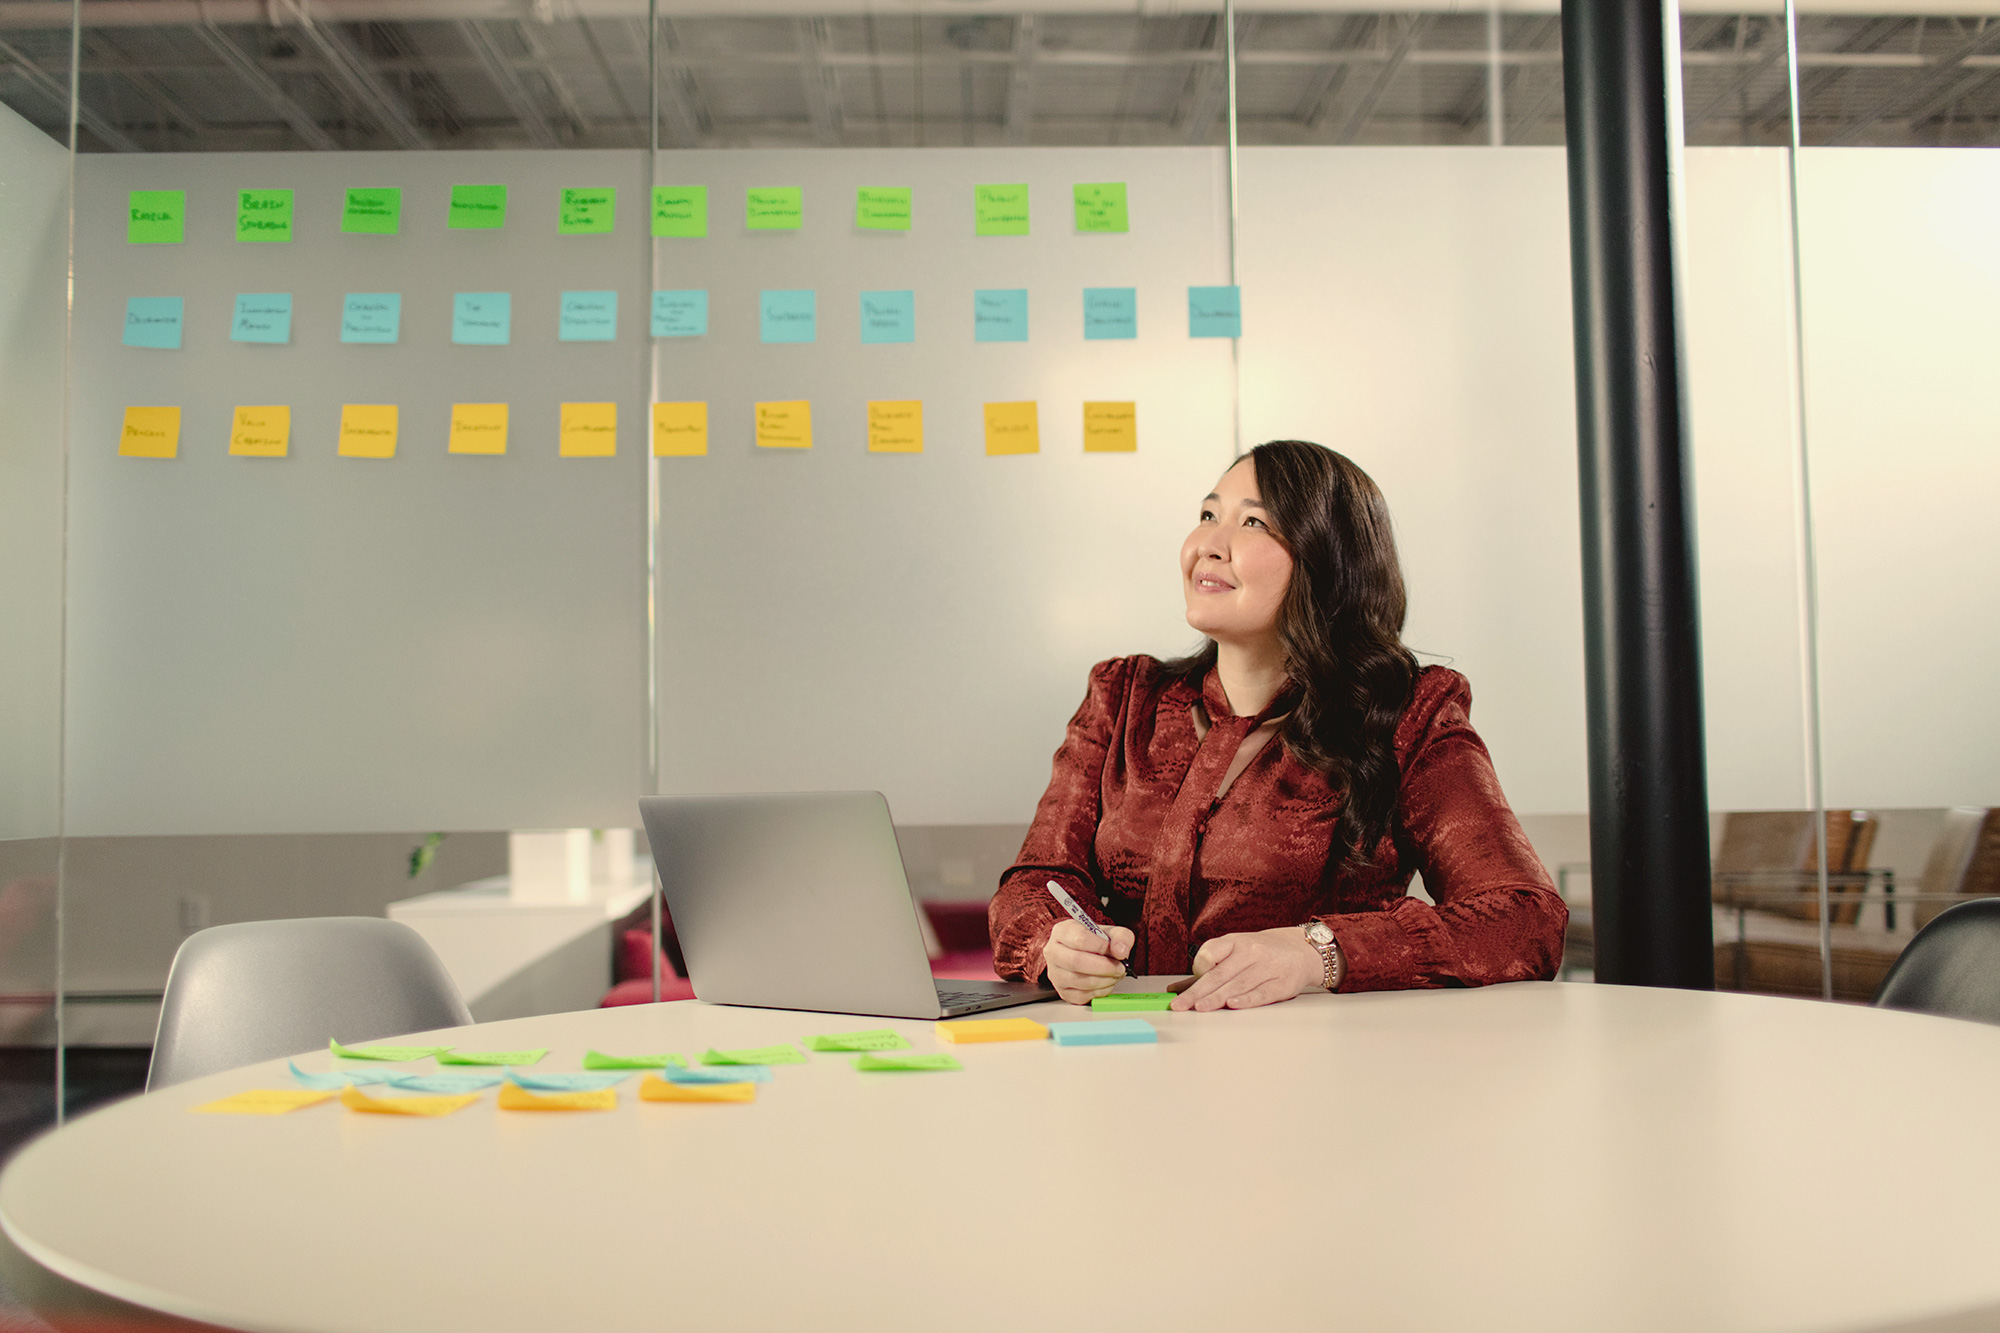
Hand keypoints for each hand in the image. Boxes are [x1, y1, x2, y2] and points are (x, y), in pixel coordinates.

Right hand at [1043, 919, 1134, 1005]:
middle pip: (1077, 962)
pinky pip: (1082, 996)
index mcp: (1062, 931)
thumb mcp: (1111, 932)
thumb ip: (1121, 937)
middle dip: (1105, 967)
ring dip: (1105, 980)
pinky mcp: (1062, 991)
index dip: (1102, 947)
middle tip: (1120, 968)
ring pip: (1080, 981)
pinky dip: (1099, 992)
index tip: (1116, 952)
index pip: (1080, 939)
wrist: (1084, 953)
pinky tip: (1106, 983)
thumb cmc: (1094, 942)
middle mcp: (1054, 952)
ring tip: (1115, 974)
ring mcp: (1055, 973)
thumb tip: (1120, 952)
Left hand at [1169, 927, 1322, 1011]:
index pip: (1210, 953)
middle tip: (1180, 1005)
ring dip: (1217, 998)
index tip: (1185, 986)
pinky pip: (1262, 992)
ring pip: (1238, 985)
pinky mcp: (1282, 984)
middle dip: (1197, 992)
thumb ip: (1206, 969)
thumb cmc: (1261, 952)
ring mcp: (1267, 967)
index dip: (1197, 969)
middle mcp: (1251, 952)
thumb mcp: (1234, 951)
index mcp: (1235, 942)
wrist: (1301, 950)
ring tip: (1200, 1008)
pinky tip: (1233, 1005)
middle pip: (1220, 974)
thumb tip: (1175, 988)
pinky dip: (1247, 999)